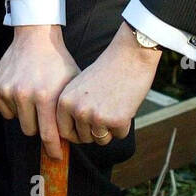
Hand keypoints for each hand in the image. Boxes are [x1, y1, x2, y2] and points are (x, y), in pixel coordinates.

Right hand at [0, 25, 79, 159]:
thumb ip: (69, 112)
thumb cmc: (58, 62)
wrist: (36, 37)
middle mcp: (24, 94)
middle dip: (39, 125)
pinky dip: (13, 105)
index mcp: (45, 96)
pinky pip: (6, 110)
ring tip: (34, 96)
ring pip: (17, 120)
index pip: (48, 135)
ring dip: (26, 114)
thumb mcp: (71, 86)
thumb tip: (71, 140)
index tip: (56, 157)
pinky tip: (22, 88)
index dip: (53, 149)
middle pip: (30, 130)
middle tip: (45, 112)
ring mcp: (8, 90)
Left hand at [56, 22, 160, 146]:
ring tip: (115, 106)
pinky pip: (119, 135)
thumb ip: (73, 108)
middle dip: (96, 131)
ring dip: (110, 129)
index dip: (77, 134)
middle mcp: (77, 110)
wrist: (130, 55)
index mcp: (65, 101)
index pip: (64, 132)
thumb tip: (71, 136)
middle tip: (106, 111)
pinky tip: (126, 104)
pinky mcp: (116, 120)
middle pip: (84, 138)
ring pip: (101, 140)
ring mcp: (96, 116)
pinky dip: (125, 124)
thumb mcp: (80, 87)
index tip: (85, 130)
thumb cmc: (107, 71)